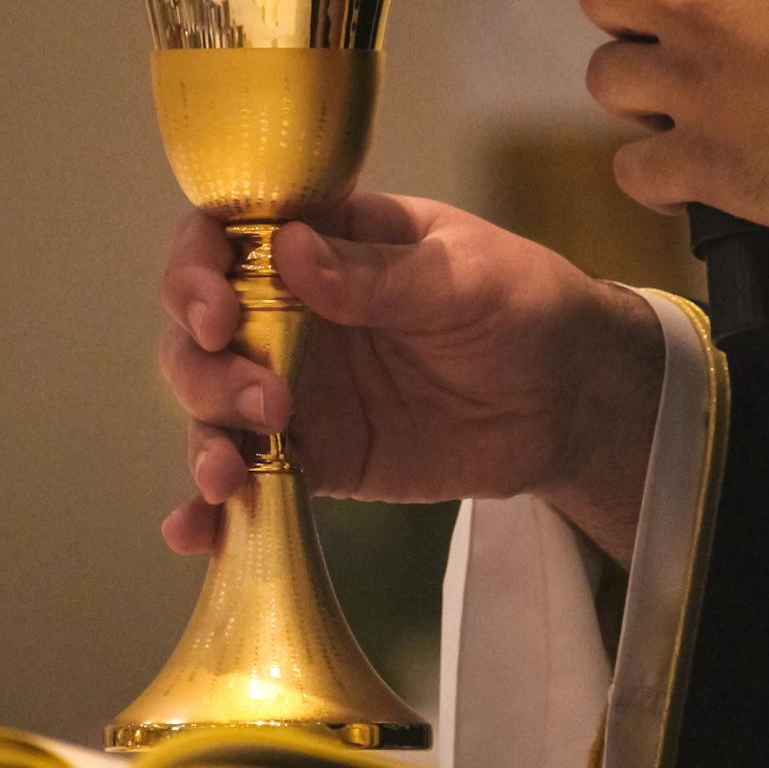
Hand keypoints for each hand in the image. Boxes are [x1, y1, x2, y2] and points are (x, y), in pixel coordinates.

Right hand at [157, 193, 662, 565]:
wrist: (573, 403)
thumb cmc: (525, 308)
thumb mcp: (466, 278)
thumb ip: (381, 276)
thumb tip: (289, 252)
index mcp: (322, 242)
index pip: (225, 236)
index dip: (198, 267)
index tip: (218, 310)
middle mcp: (289, 311)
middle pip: (198, 328)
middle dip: (202, 363)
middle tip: (263, 398)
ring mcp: (296, 387)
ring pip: (212, 404)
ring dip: (205, 434)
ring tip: (231, 471)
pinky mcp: (315, 457)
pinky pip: (250, 478)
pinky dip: (211, 507)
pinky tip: (195, 531)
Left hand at [579, 0, 768, 242]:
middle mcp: (701, 4)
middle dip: (625, 10)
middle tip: (662, 32)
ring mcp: (690, 87)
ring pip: (603, 78)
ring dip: (636, 92)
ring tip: (674, 106)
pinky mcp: (696, 163)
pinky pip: (630, 170)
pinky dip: (654, 177)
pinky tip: (686, 179)